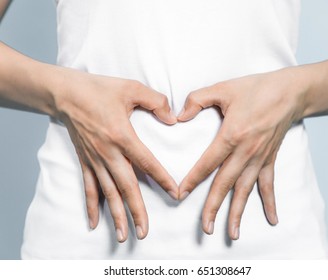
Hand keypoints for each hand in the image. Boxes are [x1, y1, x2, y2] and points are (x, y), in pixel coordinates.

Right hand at [53, 68, 177, 241]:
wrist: (65, 93)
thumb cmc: (99, 89)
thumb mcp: (131, 88)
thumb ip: (156, 101)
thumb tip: (173, 118)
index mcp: (122, 135)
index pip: (147, 162)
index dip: (163, 179)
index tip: (175, 194)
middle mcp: (108, 152)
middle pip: (126, 186)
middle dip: (137, 210)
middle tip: (144, 232)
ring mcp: (95, 159)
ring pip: (108, 192)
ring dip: (116, 215)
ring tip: (124, 236)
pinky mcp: (85, 161)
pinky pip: (89, 187)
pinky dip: (92, 206)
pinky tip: (95, 223)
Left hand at [178, 67, 307, 239]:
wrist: (290, 92)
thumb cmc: (256, 89)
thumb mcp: (223, 88)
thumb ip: (197, 100)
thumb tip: (179, 116)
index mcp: (231, 135)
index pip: (207, 163)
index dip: (192, 180)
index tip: (180, 195)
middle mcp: (245, 151)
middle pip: (225, 184)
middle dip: (213, 207)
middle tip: (205, 228)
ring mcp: (259, 158)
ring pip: (245, 190)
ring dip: (238, 212)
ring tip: (232, 233)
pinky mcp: (270, 159)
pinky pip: (269, 184)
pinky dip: (269, 202)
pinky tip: (272, 219)